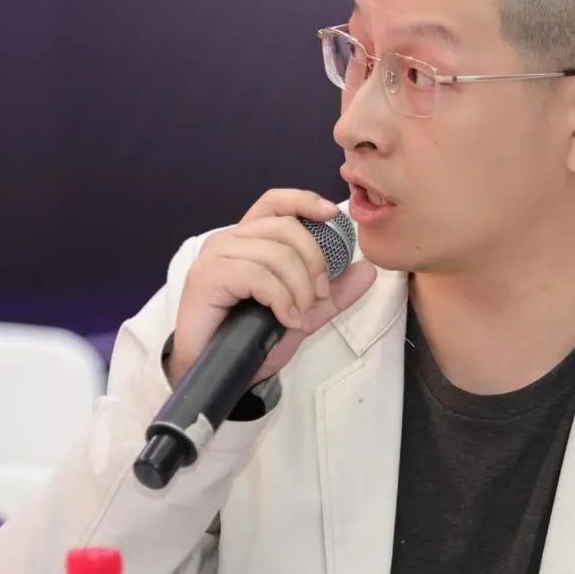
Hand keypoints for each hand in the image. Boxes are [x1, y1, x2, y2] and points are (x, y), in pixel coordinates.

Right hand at [168, 189, 376, 387]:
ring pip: (276, 254)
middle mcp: (230, 240)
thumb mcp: (305, 313)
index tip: (332, 216)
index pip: (276, 202)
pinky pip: (258, 275)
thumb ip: (335, 293)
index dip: (305, 201)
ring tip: (298, 316)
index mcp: (250, 239)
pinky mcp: (207, 277)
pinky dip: (281, 299)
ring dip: (299, 289)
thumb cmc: (253, 339)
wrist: (219, 372)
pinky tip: (285, 319)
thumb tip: (368, 269)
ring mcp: (216, 256)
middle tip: (319, 297)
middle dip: (314, 263)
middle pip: (286, 228)